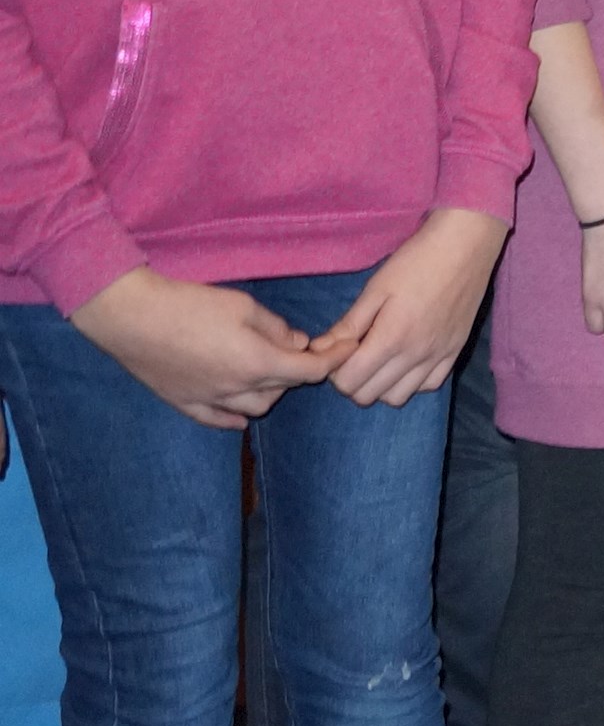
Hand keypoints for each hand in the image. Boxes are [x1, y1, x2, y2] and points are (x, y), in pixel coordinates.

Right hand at [67, 270, 328, 429]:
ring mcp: (208, 400)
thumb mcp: (244, 306)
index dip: (334, 360)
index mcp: (257, 363)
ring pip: (255, 408)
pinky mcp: (182, 402)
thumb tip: (297, 341)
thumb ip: (276, 327)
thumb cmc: (191, 305)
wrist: (132, 317)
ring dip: (270, 392)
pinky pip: (217, 420)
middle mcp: (237, 389)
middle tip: (298, 351)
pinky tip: (241, 415)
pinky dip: (234, 418)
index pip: (309, 371)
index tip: (349, 350)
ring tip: (269, 373)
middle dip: (298, 371)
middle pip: (284, 388)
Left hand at [311, 208, 508, 404]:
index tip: (340, 350)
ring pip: (398, 398)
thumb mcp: (376, 288)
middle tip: (355, 354)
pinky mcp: (455, 353)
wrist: (466, 246)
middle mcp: (415, 355)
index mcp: (391, 338)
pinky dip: (411, 382)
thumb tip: (319, 349)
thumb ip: (348, 325)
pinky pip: (428, 387)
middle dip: (353, 380)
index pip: (349, 382)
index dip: (335, 371)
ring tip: (379, 359)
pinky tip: (406, 361)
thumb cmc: (415, 262)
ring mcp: (438, 357)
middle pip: (369, 395)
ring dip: (381, 385)